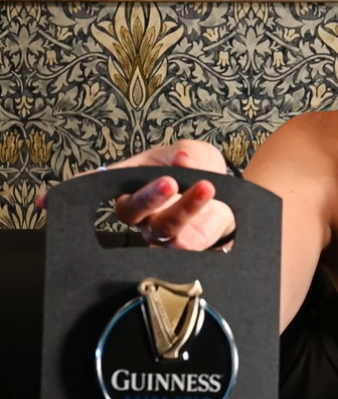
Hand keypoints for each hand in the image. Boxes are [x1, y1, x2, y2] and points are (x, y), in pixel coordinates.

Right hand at [40, 140, 235, 250]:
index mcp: (129, 182)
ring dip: (183, 205)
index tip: (49, 200)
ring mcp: (157, 231)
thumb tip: (182, 159)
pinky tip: (208, 204)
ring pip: (161, 225)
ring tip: (204, 186)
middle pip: (129, 210)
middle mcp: (138, 211)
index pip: (95, 187)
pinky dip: (195, 218)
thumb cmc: (196, 170)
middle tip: (168, 181)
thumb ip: (185, 155)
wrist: (227, 193)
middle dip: (148, 196)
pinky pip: (184, 240)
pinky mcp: (181, 247)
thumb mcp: (190, 152)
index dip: (72, 194)